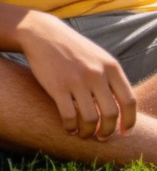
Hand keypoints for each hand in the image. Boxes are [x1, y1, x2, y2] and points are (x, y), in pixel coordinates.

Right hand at [19, 11, 136, 139]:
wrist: (42, 33)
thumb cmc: (72, 49)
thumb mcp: (97, 57)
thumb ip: (111, 79)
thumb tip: (122, 108)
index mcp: (111, 67)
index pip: (129, 101)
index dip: (129, 122)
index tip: (124, 133)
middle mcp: (96, 74)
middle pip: (111, 114)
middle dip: (108, 131)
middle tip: (101, 136)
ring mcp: (76, 80)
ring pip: (91, 119)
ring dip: (88, 132)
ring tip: (84, 134)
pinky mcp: (57, 86)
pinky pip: (69, 116)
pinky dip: (70, 128)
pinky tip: (69, 128)